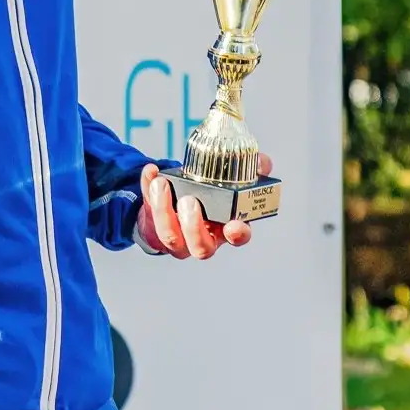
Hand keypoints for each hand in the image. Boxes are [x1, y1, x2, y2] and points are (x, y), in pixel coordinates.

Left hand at [135, 154, 271, 259]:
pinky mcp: (154, 224)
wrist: (178, 200)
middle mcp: (202, 237)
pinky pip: (147, 211)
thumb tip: (262, 162)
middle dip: (194, 227)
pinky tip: (151, 172)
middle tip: (190, 201)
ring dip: (164, 210)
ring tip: (162, 185)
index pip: (237, 237)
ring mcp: (177, 236)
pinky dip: (147, 190)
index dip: (237, 234)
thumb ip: (251, 170)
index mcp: (226, 227)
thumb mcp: (233, 181)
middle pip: (201, 247)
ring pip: (169, 236)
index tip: (233, 225)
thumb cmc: (212, 194)